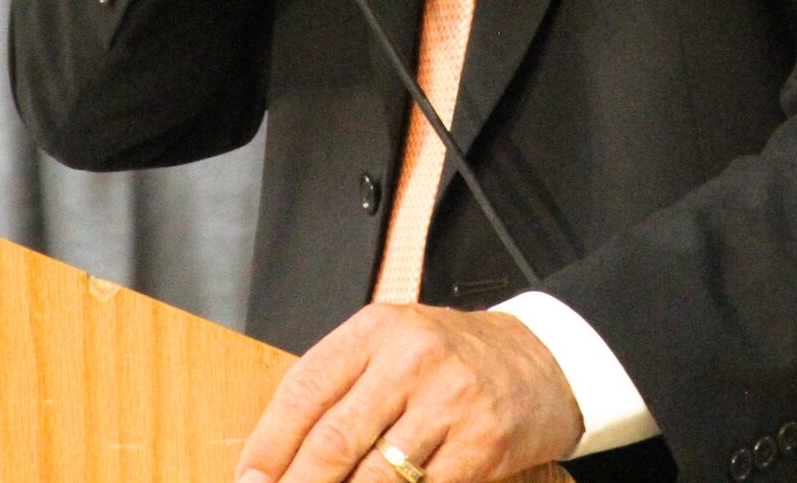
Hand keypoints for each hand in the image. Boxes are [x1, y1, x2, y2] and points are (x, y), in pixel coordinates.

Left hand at [235, 304, 583, 482]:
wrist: (546, 358)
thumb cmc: (456, 358)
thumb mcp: (394, 346)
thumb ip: (342, 386)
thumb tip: (278, 456)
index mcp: (377, 329)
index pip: (303, 390)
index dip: (268, 445)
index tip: (249, 481)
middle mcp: (412, 358)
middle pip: (332, 441)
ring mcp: (450, 401)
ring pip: (373, 478)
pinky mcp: (483, 444)